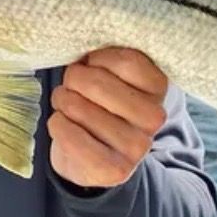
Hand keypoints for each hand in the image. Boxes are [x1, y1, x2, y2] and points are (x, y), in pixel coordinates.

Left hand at [48, 47, 167, 188]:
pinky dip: (58, 125)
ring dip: (63, 101)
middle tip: (70, 83)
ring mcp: (137, 147)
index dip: (98, 57)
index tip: (91, 63)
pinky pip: (72, 137)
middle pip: (98, 83)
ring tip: (66, 103)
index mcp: (158, 86)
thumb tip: (83, 45)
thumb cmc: (100, 101)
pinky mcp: (116, 170)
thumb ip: (105, 57)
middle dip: (73, 78)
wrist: (96, 156)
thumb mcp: (111, 73)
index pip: (127, 60)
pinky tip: (61, 123)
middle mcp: (154, 118)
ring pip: (80, 108)